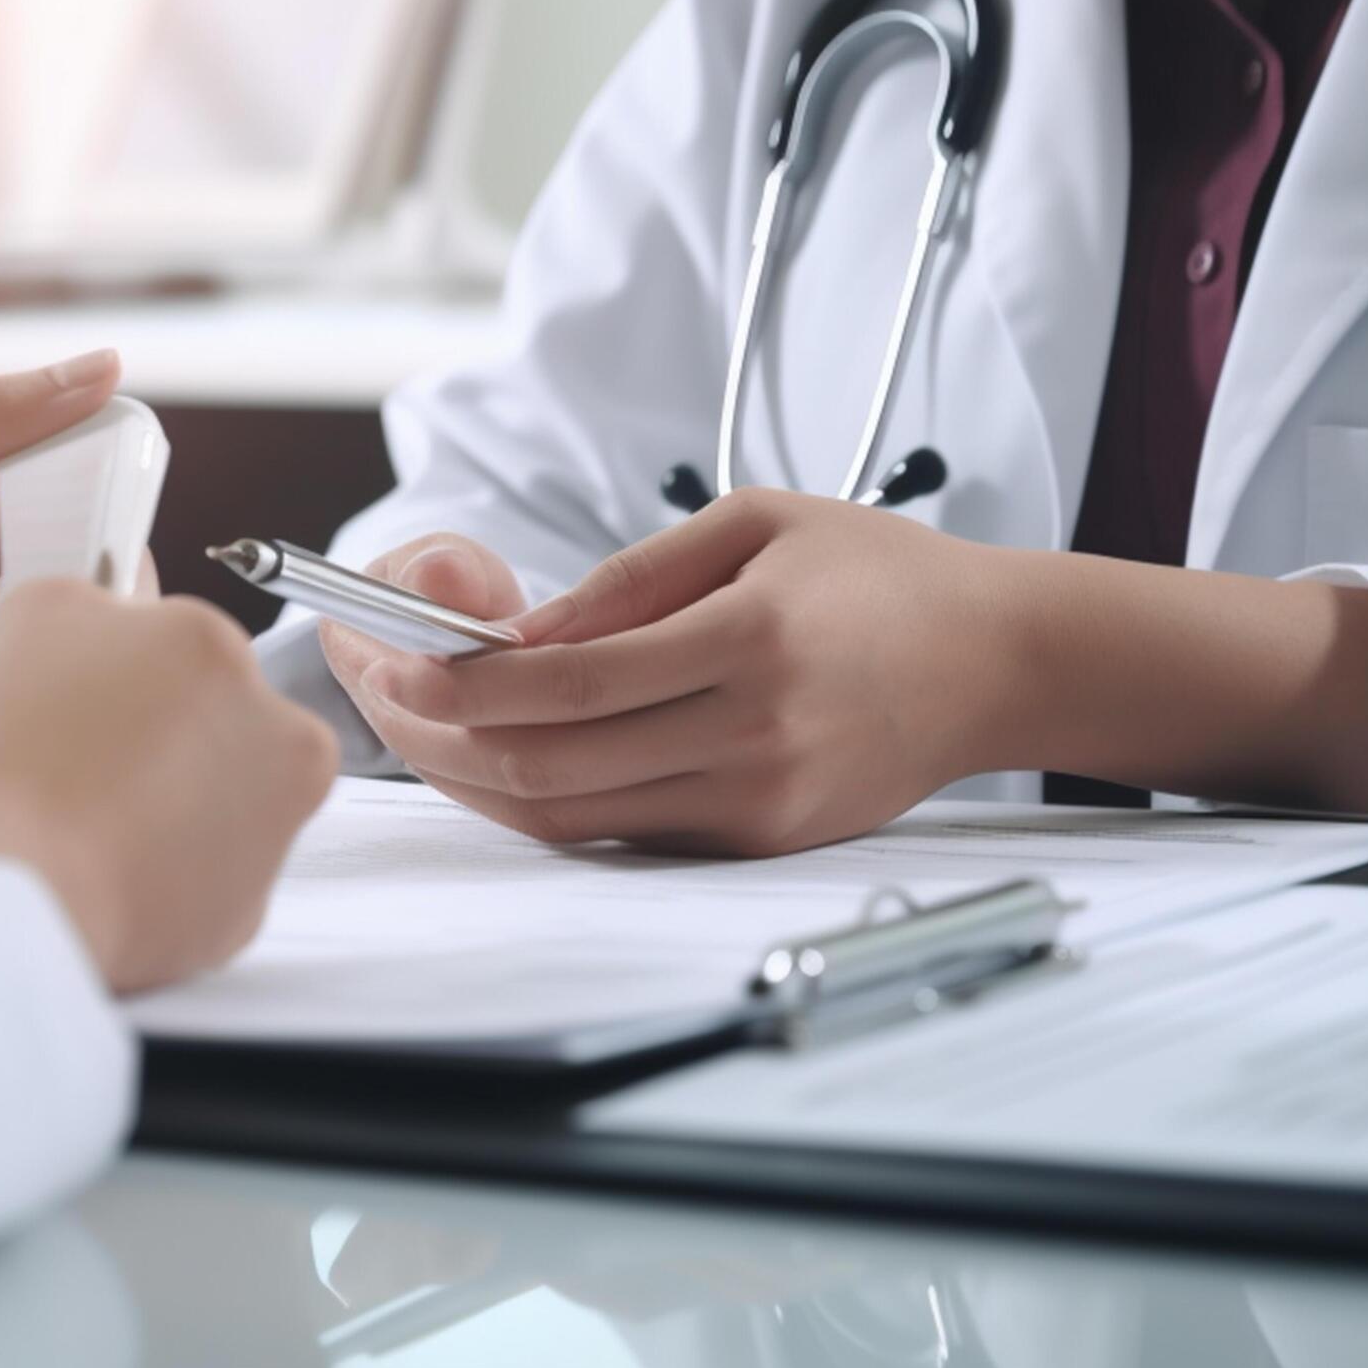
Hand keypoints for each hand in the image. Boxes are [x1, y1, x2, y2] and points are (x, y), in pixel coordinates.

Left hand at [0, 352, 121, 745]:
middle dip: (104, 566)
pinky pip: (18, 693)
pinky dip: (44, 690)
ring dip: (82, 632)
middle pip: (79, 554)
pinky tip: (57, 689)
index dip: (110, 483)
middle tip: (109, 582)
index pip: (72, 473)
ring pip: (60, 628)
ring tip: (94, 640)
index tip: (133, 499)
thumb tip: (102, 364)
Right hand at [0, 582, 340, 993]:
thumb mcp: (33, 617)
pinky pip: (207, 880)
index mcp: (222, 649)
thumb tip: (118, 612)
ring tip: (89, 826)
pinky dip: (166, 879)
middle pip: (217, 722)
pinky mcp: (250, 912)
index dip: (123, 679)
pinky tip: (107, 874)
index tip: (85, 707)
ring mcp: (275, 829)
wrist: (18, 903)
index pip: (179, 647)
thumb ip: (98, 600)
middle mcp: (279, 733)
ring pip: (222, 802)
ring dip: (172, 809)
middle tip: (84, 768)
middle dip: (163, 742)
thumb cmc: (15, 767)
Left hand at [348, 491, 1024, 855]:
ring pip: (569, 818)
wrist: (996, 664)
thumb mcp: (756, 524)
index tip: (387, 657)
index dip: (459, 683)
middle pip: (549, 767)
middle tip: (371, 688)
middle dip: (435, 734)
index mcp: (749, 643)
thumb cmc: (880, 577)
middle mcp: (751, 738)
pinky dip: (540, 798)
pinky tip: (492, 753)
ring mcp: (756, 805)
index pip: (567, 685)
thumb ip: (630, 578)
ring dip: (472, 776)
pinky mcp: (757, 843)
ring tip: (411, 722)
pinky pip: (618, 832)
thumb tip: (516, 632)